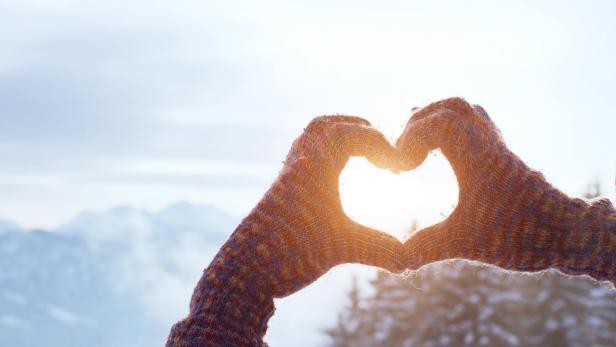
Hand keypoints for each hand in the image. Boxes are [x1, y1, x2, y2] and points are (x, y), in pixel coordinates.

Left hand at [168, 116, 404, 345]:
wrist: (242, 272)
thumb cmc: (289, 255)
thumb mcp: (340, 248)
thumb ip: (379, 249)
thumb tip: (411, 261)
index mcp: (314, 166)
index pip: (351, 133)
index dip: (381, 143)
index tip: (397, 166)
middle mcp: (297, 164)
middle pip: (324, 125)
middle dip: (356, 128)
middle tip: (379, 146)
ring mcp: (286, 176)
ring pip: (309, 139)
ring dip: (336, 138)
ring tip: (360, 154)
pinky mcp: (280, 190)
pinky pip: (301, 156)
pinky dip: (323, 154)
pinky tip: (335, 178)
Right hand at [397, 97, 614, 281]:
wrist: (566, 234)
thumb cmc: (519, 235)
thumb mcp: (466, 243)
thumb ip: (427, 247)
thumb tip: (397, 258)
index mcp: (477, 156)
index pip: (439, 120)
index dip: (411, 137)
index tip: (404, 168)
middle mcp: (488, 144)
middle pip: (452, 106)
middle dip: (420, 122)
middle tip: (406, 153)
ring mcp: (498, 147)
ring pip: (467, 111)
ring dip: (438, 121)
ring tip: (420, 149)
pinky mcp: (503, 156)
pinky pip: (477, 125)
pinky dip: (455, 130)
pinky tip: (444, 155)